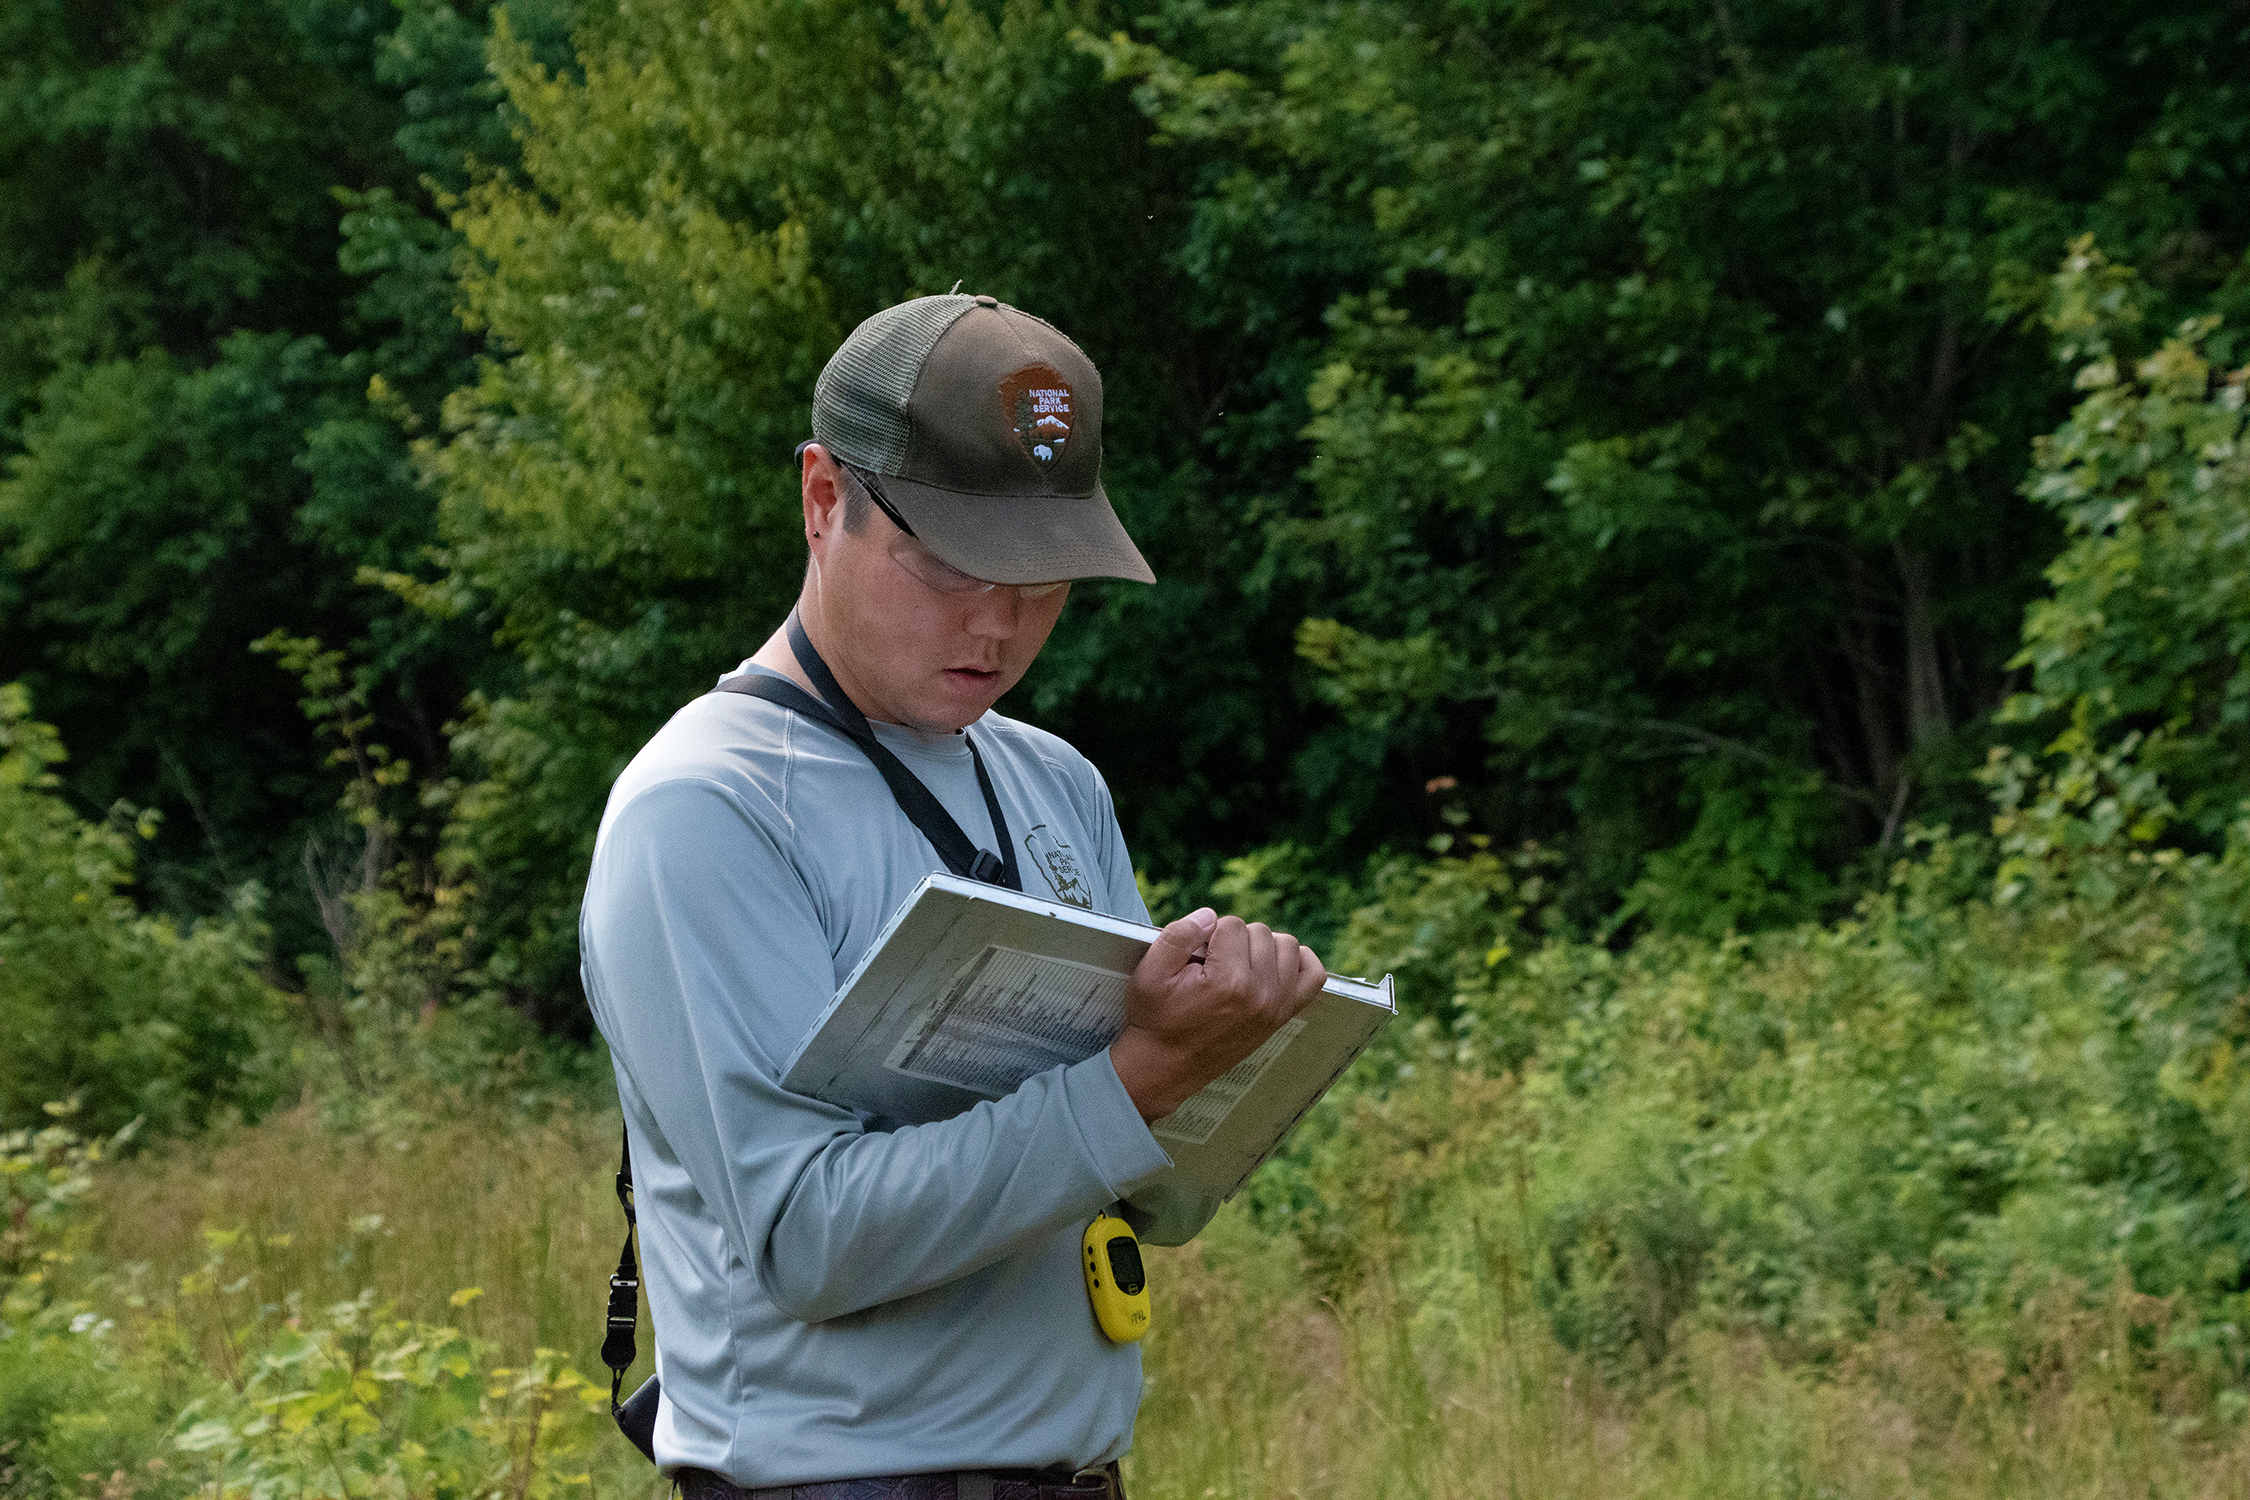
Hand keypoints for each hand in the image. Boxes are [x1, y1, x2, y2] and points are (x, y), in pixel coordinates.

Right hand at [1108, 907, 1326, 1121]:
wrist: (1166, 1066)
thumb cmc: (1156, 1018)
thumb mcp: (1149, 972)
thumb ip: (1178, 935)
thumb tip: (1210, 915)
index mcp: (1229, 982)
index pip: (1230, 924)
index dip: (1207, 934)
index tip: (1194, 958)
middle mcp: (1261, 994)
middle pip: (1259, 932)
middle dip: (1232, 940)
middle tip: (1211, 965)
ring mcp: (1277, 1006)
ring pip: (1286, 946)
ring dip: (1261, 947)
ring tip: (1235, 965)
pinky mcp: (1283, 1015)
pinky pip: (1312, 975)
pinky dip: (1298, 961)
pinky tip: (1273, 964)